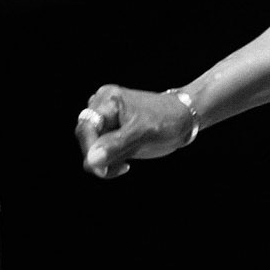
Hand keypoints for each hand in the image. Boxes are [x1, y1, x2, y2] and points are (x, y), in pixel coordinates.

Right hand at [75, 85, 195, 180]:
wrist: (184, 120)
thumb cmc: (167, 120)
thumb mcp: (143, 133)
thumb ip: (116, 145)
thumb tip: (91, 159)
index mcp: (107, 100)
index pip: (86, 128)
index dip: (90, 149)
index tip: (102, 169)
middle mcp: (103, 107)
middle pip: (86, 138)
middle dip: (98, 157)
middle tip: (118, 169)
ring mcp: (107, 120)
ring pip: (91, 147)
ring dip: (105, 161)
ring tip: (125, 163)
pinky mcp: (112, 133)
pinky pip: (101, 152)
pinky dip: (110, 161)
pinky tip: (126, 162)